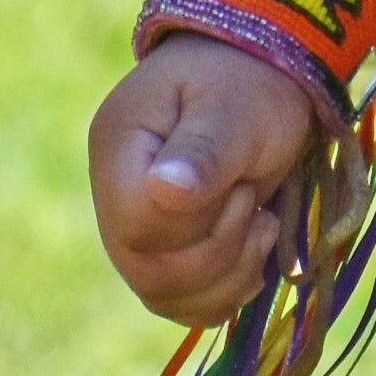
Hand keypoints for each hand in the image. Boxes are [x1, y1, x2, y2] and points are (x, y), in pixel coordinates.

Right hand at [90, 35, 328, 324]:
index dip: (196, 224)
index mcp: (118, 149)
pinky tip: (254, 252)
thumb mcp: (235, 107)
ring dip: (227, 277)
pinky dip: (224, 293)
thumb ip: (204, 149)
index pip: (138, 226)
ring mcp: (135, 227)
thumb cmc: (248, 81)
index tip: (240, 184)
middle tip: (253, 202)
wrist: (259, 73)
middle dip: (219, 251)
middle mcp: (114, 194)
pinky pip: (181, 301)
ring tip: (260, 225)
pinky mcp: (164, 250)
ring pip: (163, 295)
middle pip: (148, 271)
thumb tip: (165, 192)